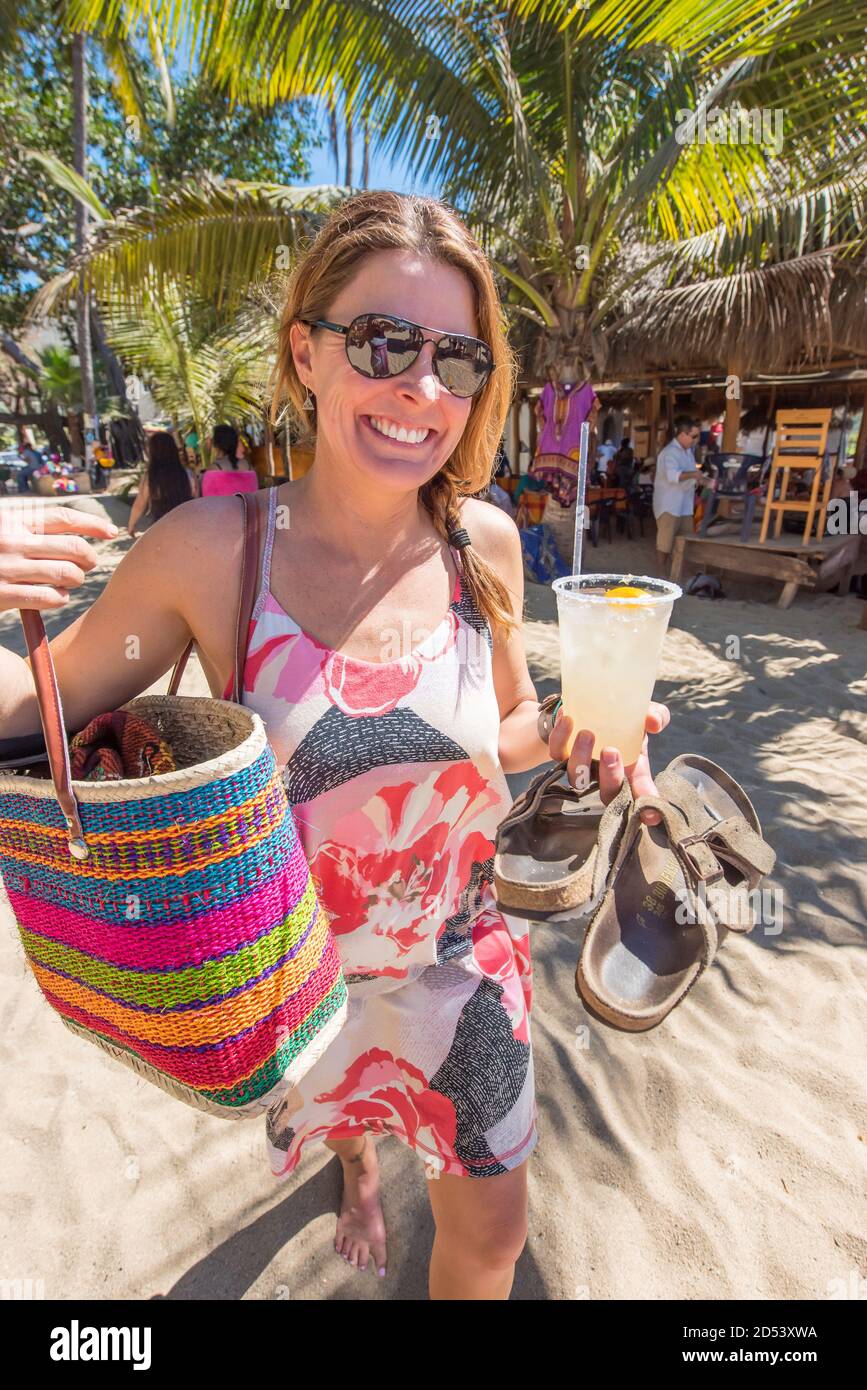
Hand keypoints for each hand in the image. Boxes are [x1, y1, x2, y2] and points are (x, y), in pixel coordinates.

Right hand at [0, 503, 118, 612]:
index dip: (93, 524)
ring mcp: (6, 568)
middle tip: (87, 566)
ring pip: (67, 573)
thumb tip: (76, 535)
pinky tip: (57, 597)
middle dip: (89, 559)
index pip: (63, 518)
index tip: (112, 532)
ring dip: (76, 580)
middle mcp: (10, 541)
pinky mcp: (2, 595)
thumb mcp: (1, 531)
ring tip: (69, 582)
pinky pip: (50, 597)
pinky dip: (60, 599)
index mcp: (11, 520)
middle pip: (73, 547)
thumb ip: (28, 529)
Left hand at [548, 703, 670, 825]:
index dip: (646, 809)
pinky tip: (568, 718)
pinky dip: (560, 736)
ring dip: (581, 757)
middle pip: (607, 793)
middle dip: (609, 776)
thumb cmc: (625, 717)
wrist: (593, 705)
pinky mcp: (561, 752)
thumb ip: (656, 716)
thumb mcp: (646, 715)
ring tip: (587, 733)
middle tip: (611, 751)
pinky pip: (556, 751)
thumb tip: (653, 722)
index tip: (651, 817)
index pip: (639, 794)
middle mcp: (605, 775)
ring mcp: (582, 767)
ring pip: (576, 777)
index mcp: (632, 771)